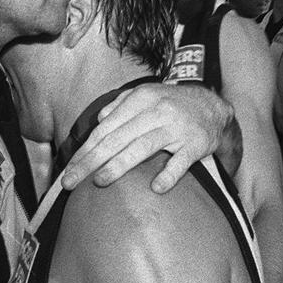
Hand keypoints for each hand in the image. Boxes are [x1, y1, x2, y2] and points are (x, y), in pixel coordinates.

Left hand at [60, 82, 232, 192]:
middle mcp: (155, 111)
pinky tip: (156, 187)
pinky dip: (169, 173)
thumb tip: (99, 120)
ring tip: (100, 181)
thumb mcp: (146, 95)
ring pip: (143, 147)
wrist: (213, 106)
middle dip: (91, 161)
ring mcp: (176, 128)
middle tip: (71, 182)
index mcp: (140, 100)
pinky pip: (181, 161)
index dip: (85, 150)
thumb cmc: (172, 104)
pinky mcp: (195, 143)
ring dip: (120, 164)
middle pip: (117, 138)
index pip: (106, 129)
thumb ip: (121, 105)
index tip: (68, 169)